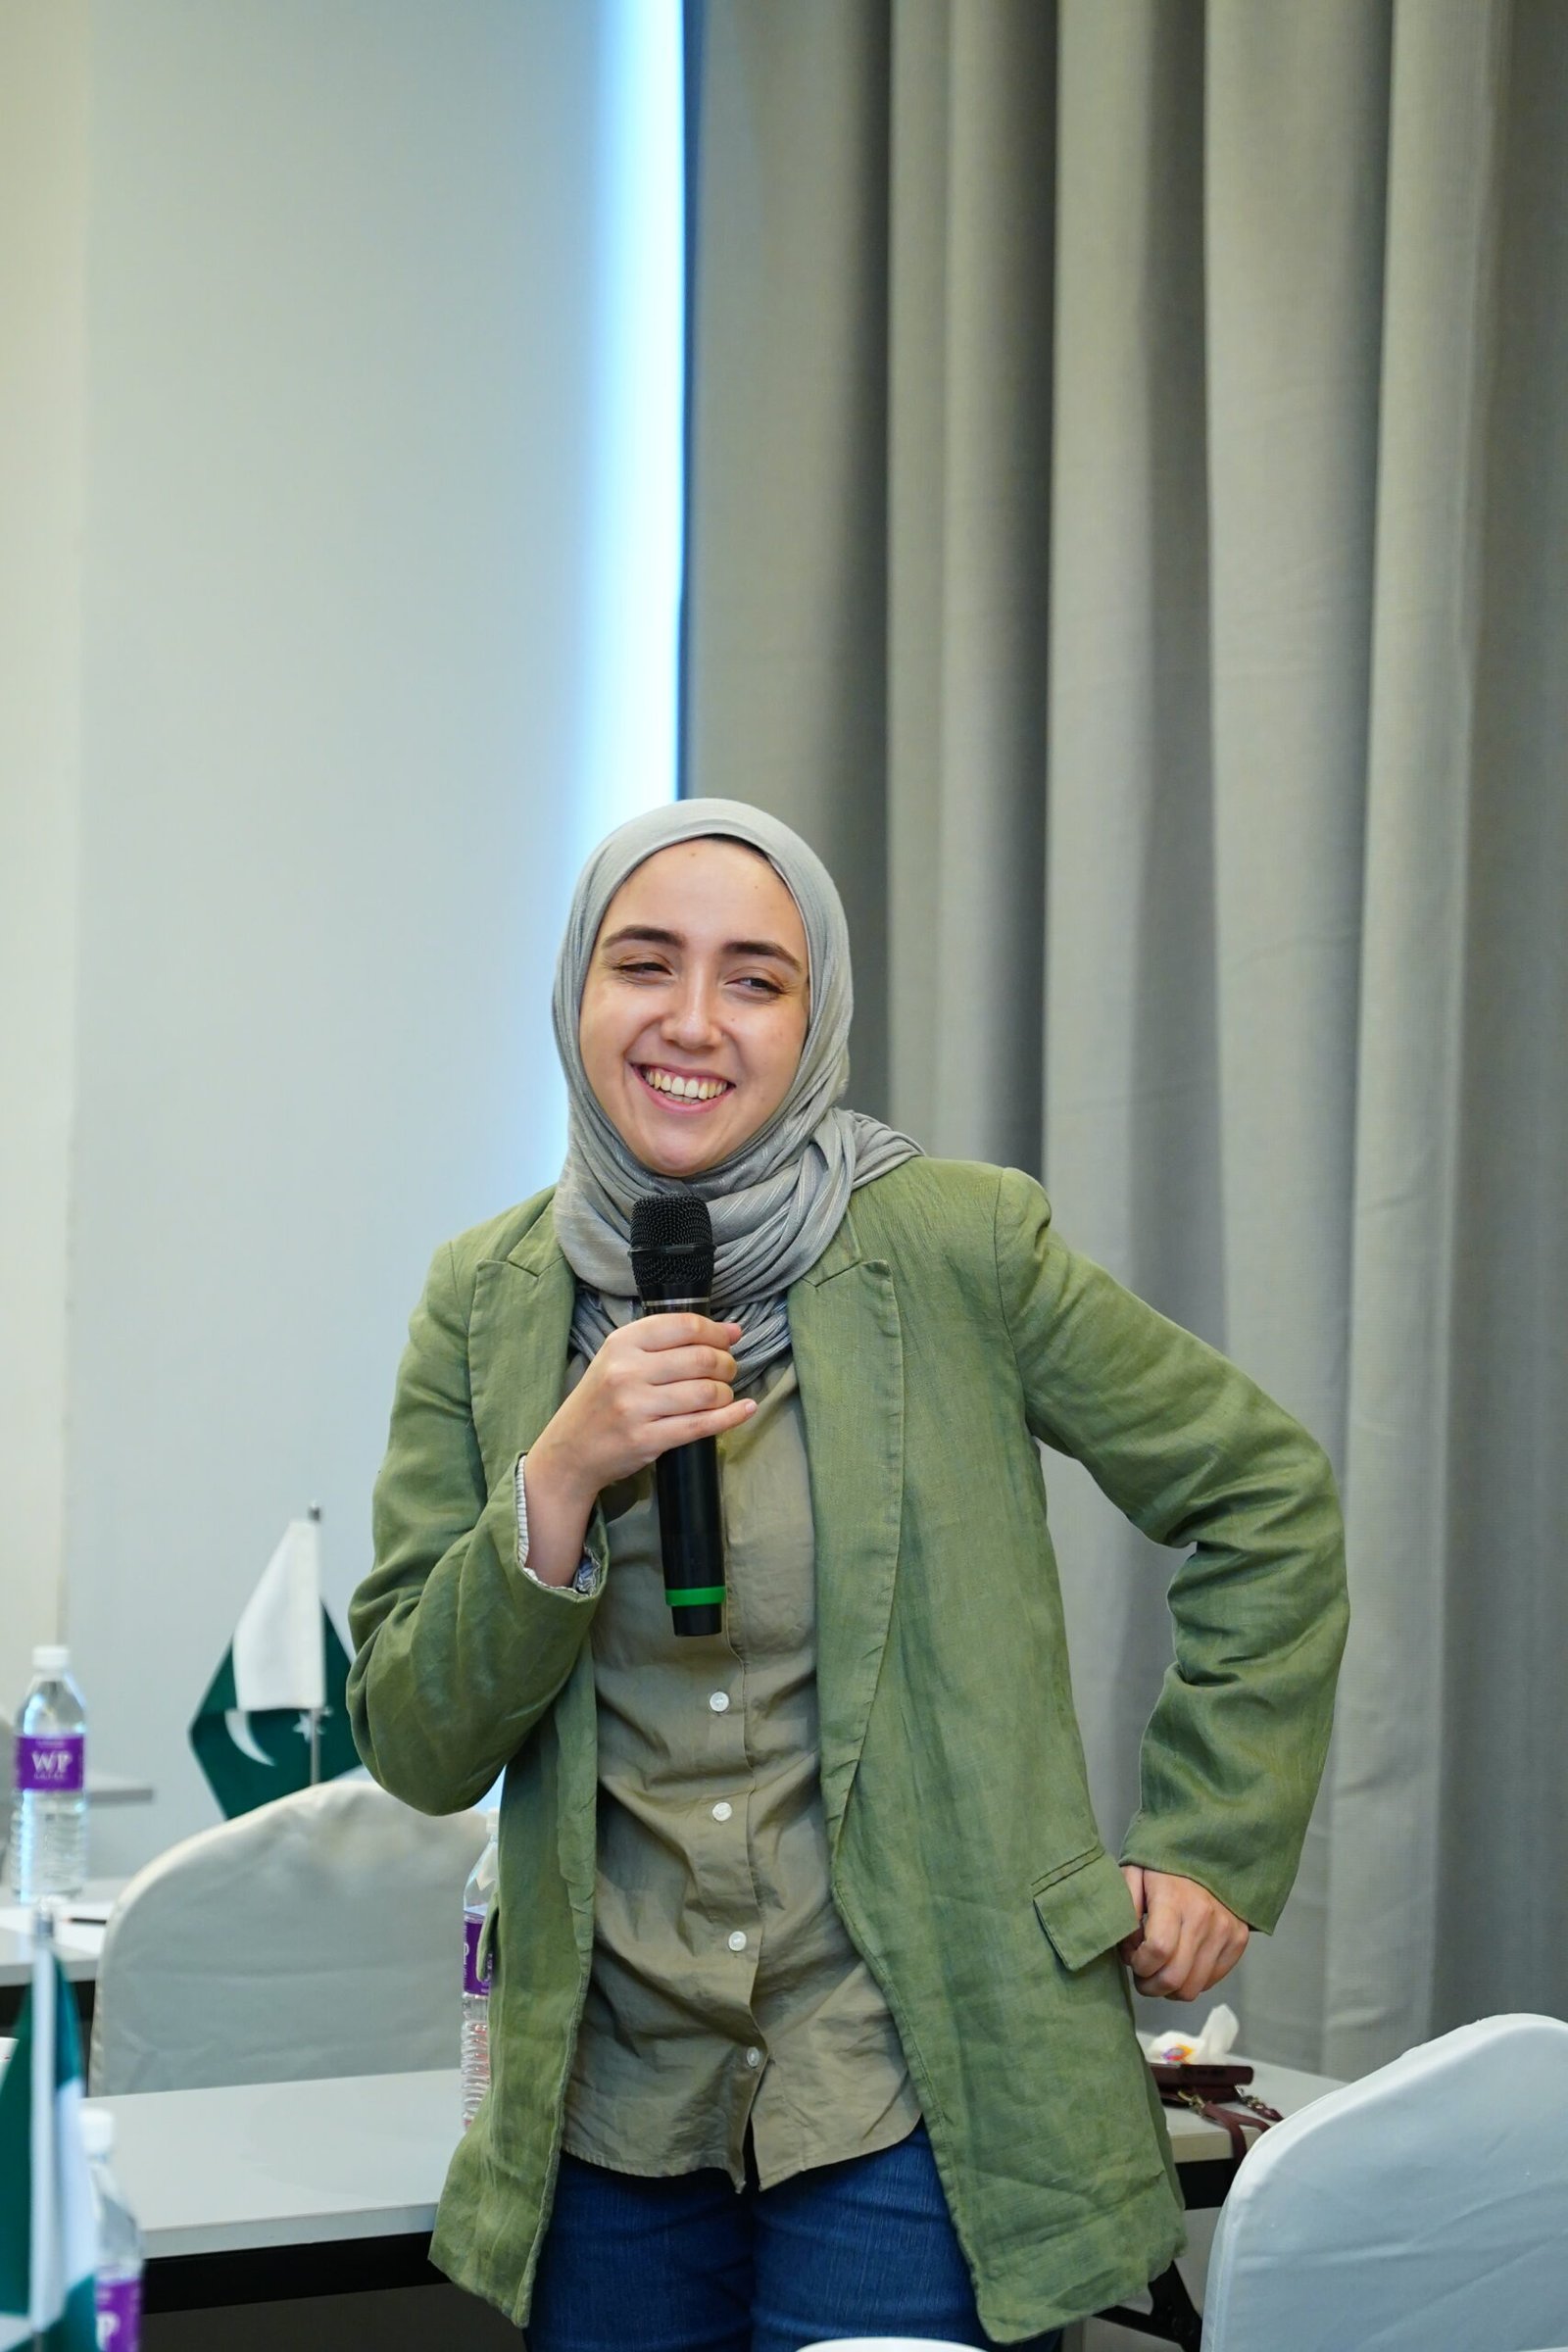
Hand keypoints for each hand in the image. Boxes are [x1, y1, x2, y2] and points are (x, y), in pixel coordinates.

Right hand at [532, 1314, 752, 1510]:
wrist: (570, 1449)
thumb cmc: (602, 1399)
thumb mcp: (621, 1358)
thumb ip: (670, 1341)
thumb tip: (733, 1330)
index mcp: (621, 1343)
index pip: (685, 1325)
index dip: (716, 1332)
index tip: (728, 1340)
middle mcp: (627, 1371)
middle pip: (701, 1358)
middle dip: (726, 1363)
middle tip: (728, 1370)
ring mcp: (635, 1407)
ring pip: (706, 1392)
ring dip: (726, 1392)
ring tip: (723, 1394)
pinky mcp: (646, 1440)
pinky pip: (702, 1425)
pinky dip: (731, 1417)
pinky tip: (745, 1409)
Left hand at [1118, 1865, 1248, 2000]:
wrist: (1207, 1848)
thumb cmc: (1162, 1865)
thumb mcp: (1133, 1874)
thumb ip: (1125, 1909)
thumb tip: (1130, 1948)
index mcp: (1174, 1899)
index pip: (1158, 1950)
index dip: (1139, 1964)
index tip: (1132, 1956)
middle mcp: (1204, 1918)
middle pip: (1175, 1978)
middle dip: (1150, 1985)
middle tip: (1142, 1973)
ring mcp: (1225, 1931)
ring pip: (1193, 1988)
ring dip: (1170, 1989)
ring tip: (1160, 1969)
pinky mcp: (1238, 1939)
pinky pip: (1210, 1981)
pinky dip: (1191, 1980)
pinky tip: (1181, 1962)